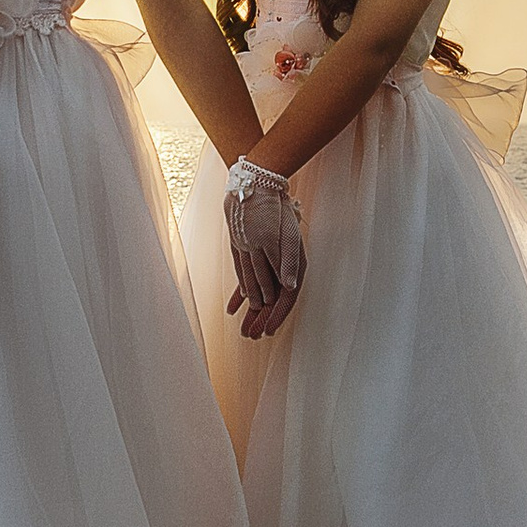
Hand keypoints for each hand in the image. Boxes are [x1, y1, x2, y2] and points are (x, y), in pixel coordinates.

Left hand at [224, 158, 305, 338]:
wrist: (258, 189)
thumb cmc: (275, 212)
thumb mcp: (284, 236)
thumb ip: (288, 262)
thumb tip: (290, 287)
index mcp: (294, 265)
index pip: (287, 297)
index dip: (277, 316)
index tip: (266, 330)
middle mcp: (283, 268)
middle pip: (274, 300)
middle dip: (262, 319)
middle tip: (250, 337)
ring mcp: (269, 263)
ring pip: (261, 294)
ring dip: (252, 312)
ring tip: (242, 331)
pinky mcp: (254, 257)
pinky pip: (249, 281)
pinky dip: (241, 295)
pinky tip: (232, 309)